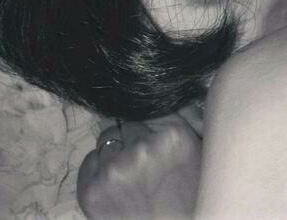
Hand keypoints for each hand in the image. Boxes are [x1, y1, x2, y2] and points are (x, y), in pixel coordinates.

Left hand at [77, 105, 202, 218]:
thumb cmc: (191, 195)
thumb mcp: (197, 149)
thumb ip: (181, 115)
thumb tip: (164, 90)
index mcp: (173, 136)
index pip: (147, 107)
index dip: (148, 123)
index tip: (151, 135)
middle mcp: (142, 149)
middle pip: (125, 121)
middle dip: (132, 135)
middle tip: (145, 160)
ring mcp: (115, 170)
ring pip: (107, 139)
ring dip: (116, 152)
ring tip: (133, 176)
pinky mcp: (91, 191)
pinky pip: (89, 160)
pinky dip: (99, 169)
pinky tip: (117, 186)